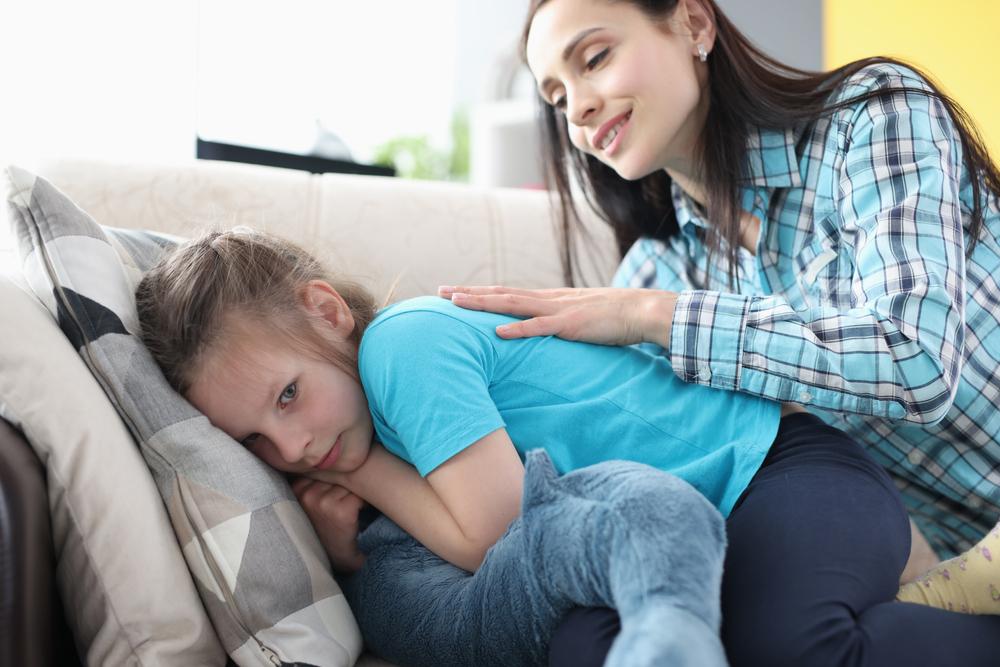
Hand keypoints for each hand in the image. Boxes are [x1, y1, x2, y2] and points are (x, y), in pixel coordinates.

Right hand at [291, 477, 366, 573]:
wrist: (337, 560)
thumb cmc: (324, 528)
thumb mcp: (310, 502)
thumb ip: (313, 481)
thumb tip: (327, 454)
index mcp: (295, 489)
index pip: (322, 468)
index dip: (332, 478)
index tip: (334, 490)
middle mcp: (306, 495)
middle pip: (337, 474)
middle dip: (344, 485)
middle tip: (343, 503)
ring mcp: (322, 502)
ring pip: (349, 483)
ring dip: (353, 494)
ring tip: (347, 511)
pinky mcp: (340, 511)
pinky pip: (359, 495)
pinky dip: (362, 504)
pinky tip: (355, 517)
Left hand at [438, 285, 676, 348]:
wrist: (641, 311)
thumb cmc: (614, 318)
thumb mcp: (580, 318)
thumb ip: (559, 323)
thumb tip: (542, 332)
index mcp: (549, 299)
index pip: (506, 293)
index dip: (479, 292)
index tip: (454, 292)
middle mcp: (548, 299)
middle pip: (500, 294)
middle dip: (469, 293)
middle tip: (440, 292)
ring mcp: (558, 310)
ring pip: (512, 305)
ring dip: (482, 304)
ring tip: (456, 303)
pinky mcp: (570, 326)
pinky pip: (539, 328)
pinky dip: (518, 329)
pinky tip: (497, 331)